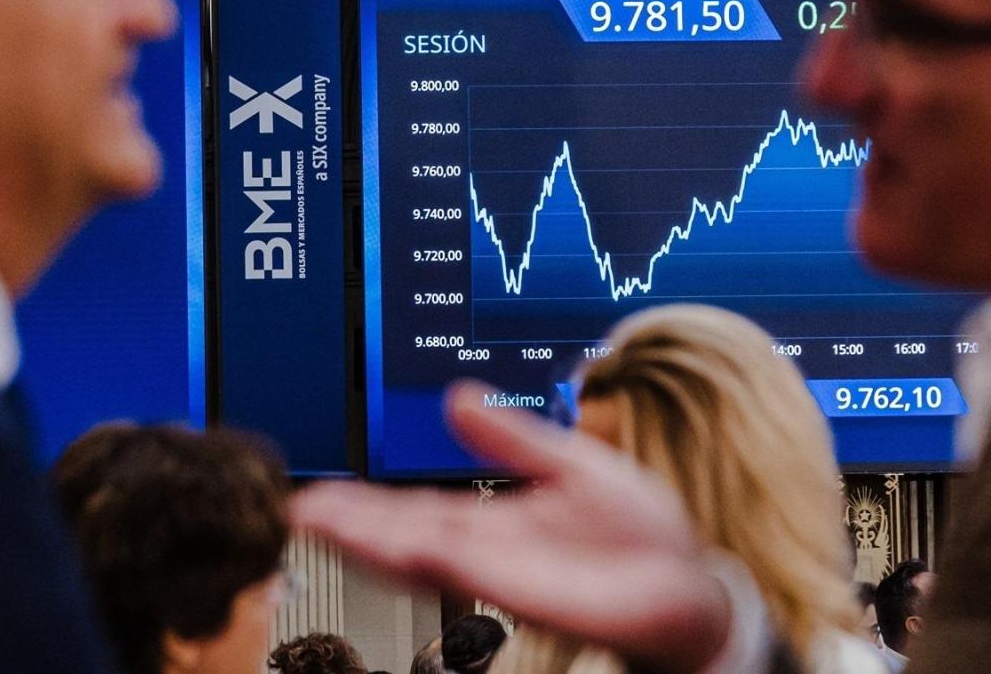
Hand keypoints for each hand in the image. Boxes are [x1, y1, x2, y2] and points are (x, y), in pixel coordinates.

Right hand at [292, 381, 732, 672]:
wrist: (691, 581)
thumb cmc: (637, 533)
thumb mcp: (568, 462)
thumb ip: (510, 435)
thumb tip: (459, 394)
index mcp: (491, 521)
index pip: (410, 511)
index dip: (360, 505)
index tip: (312, 495)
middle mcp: (490, 555)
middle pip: (403, 540)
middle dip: (350, 527)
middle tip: (299, 512)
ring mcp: (512, 578)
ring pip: (431, 563)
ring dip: (380, 547)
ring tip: (332, 528)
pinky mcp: (545, 597)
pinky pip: (488, 579)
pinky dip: (450, 563)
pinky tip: (417, 544)